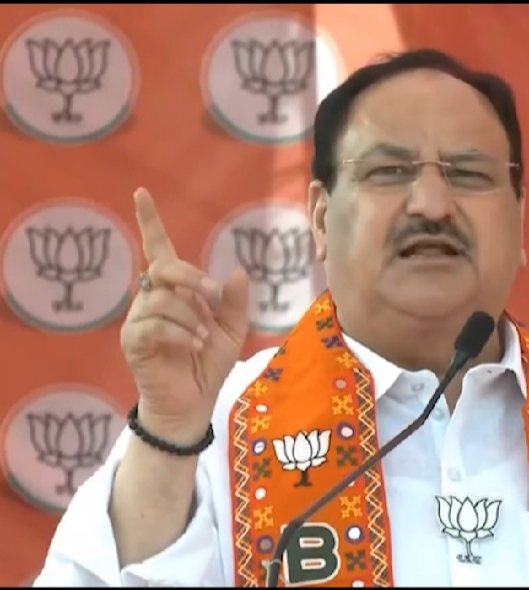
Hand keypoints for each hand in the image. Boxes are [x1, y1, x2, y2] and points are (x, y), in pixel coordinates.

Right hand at [120, 188, 249, 441]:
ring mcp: (139, 320)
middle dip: (191, 277)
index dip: (149, 222)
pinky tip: (194, 347)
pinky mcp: (133, 341)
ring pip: (163, 299)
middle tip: (213, 295)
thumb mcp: (232, 330)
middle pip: (163, 268)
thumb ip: (234, 302)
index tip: (141, 193)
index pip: (158, 250)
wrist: (193, 403)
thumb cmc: (208, 364)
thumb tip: (238, 271)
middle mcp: (152, 299)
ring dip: (192, 317)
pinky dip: (181, 334)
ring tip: (204, 339)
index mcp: (175, 292)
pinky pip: (155, 325)